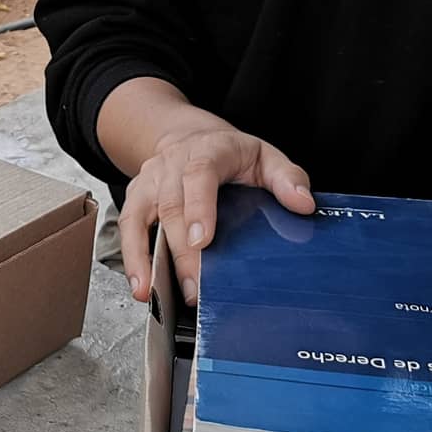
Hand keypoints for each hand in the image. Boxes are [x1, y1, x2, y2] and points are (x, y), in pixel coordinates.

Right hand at [120, 128, 313, 305]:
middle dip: (181, 251)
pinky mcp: (137, 197)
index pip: (200, 174)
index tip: (202, 241)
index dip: (199, 207)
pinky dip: (131, 257)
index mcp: (209, 150)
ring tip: (155, 293)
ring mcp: (152, 180)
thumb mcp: (264, 156)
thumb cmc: (231, 154)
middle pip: (172, 206)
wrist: (191, 137)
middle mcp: (174, 163)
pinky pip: (128, 226)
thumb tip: (304, 204)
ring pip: (143, 217)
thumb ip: (287, 178)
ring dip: (147, 257)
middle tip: (195, 287)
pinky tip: (141, 286)